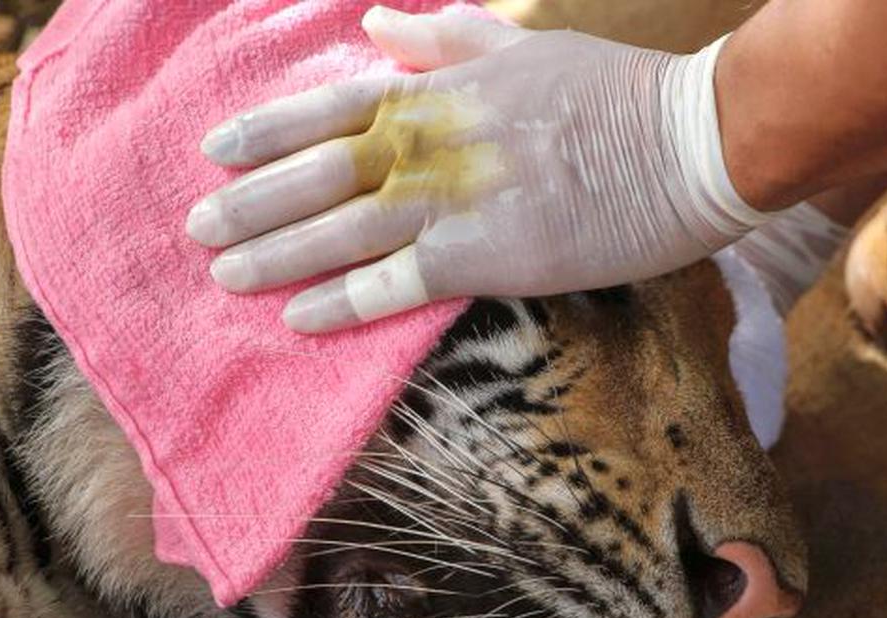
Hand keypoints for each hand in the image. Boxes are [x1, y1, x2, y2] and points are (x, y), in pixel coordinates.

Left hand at [185, 5, 765, 332]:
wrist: (689, 143)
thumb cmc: (618, 95)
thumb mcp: (527, 46)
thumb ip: (449, 38)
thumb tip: (379, 24)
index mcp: (442, 90)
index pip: (332, 107)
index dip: (267, 131)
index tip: (213, 151)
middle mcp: (434, 143)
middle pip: (321, 173)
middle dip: (253, 202)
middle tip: (197, 230)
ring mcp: (455, 200)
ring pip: (343, 228)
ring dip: (277, 254)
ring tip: (225, 275)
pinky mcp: (487, 258)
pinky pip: (395, 283)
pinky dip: (342, 300)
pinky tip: (297, 318)